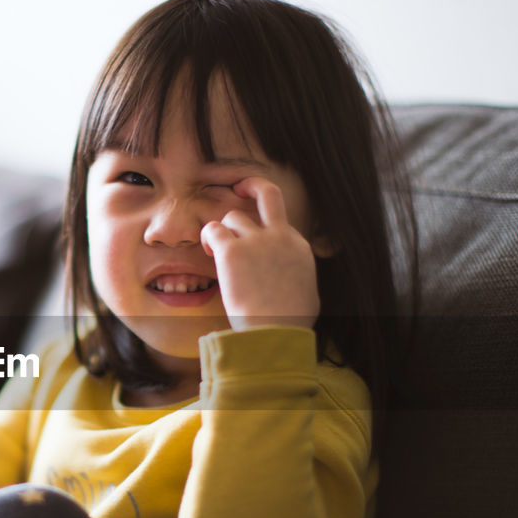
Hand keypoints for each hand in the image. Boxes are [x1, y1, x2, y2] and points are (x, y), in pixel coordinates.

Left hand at [200, 176, 321, 330]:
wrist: (275, 333)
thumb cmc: (289, 324)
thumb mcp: (308, 294)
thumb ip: (299, 278)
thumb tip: (296, 284)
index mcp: (298, 246)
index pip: (280, 223)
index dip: (264, 230)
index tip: (254, 237)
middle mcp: (280, 237)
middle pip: (268, 193)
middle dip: (252, 184)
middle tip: (237, 188)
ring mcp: (256, 241)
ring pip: (233, 216)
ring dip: (223, 231)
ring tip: (216, 251)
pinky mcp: (233, 251)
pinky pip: (213, 230)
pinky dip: (208, 237)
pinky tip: (209, 252)